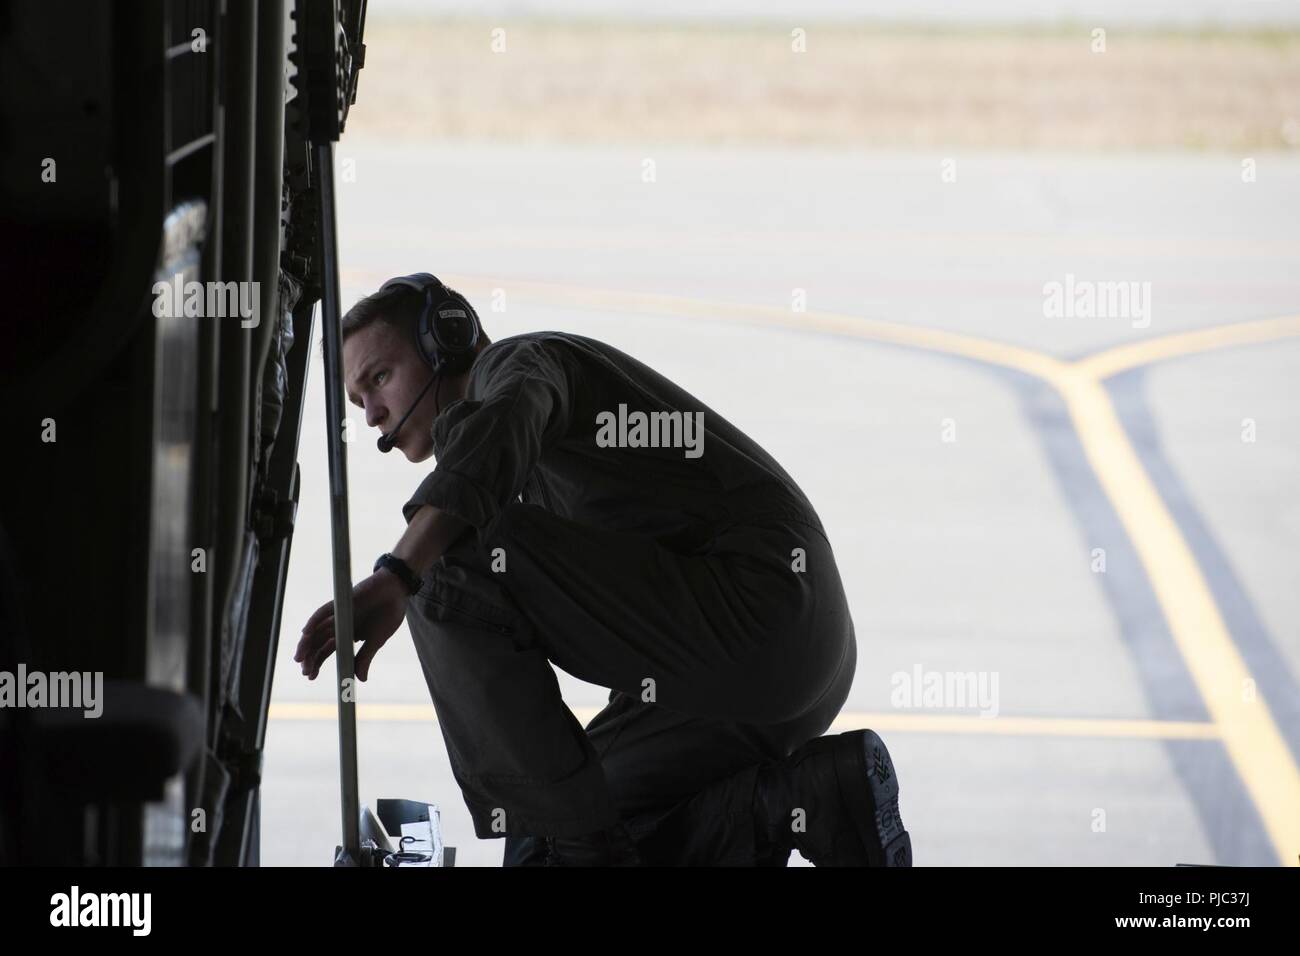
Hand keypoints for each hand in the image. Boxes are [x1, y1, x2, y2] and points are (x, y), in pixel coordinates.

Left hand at [293, 570, 408, 681]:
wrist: (398, 590)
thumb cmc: (389, 613)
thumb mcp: (377, 640)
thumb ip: (365, 657)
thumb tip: (361, 679)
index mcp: (347, 634)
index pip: (326, 650)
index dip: (317, 662)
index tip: (310, 676)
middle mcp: (338, 624)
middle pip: (318, 642)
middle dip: (310, 657)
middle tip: (306, 672)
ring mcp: (338, 613)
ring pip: (317, 629)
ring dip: (307, 643)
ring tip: (300, 658)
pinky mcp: (341, 602)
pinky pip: (323, 612)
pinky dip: (314, 621)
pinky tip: (306, 633)